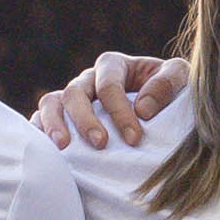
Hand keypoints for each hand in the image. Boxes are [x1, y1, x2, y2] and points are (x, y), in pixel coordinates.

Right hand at [32, 51, 186, 150]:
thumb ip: (168, 83)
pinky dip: (40, 134)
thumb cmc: (170, 94)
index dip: (119, 110)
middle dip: (86, 119)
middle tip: (100, 144)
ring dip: (54, 124)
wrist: (163, 112)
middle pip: (74, 92)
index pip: (108, 84)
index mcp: (114, 66)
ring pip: (51, 103)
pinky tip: (49, 153)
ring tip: (63, 148)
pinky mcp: (62, 119)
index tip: (134, 138)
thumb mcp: (180, 79)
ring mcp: (72, 100)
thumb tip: (142, 108)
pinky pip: (40, 121)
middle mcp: (88, 80)